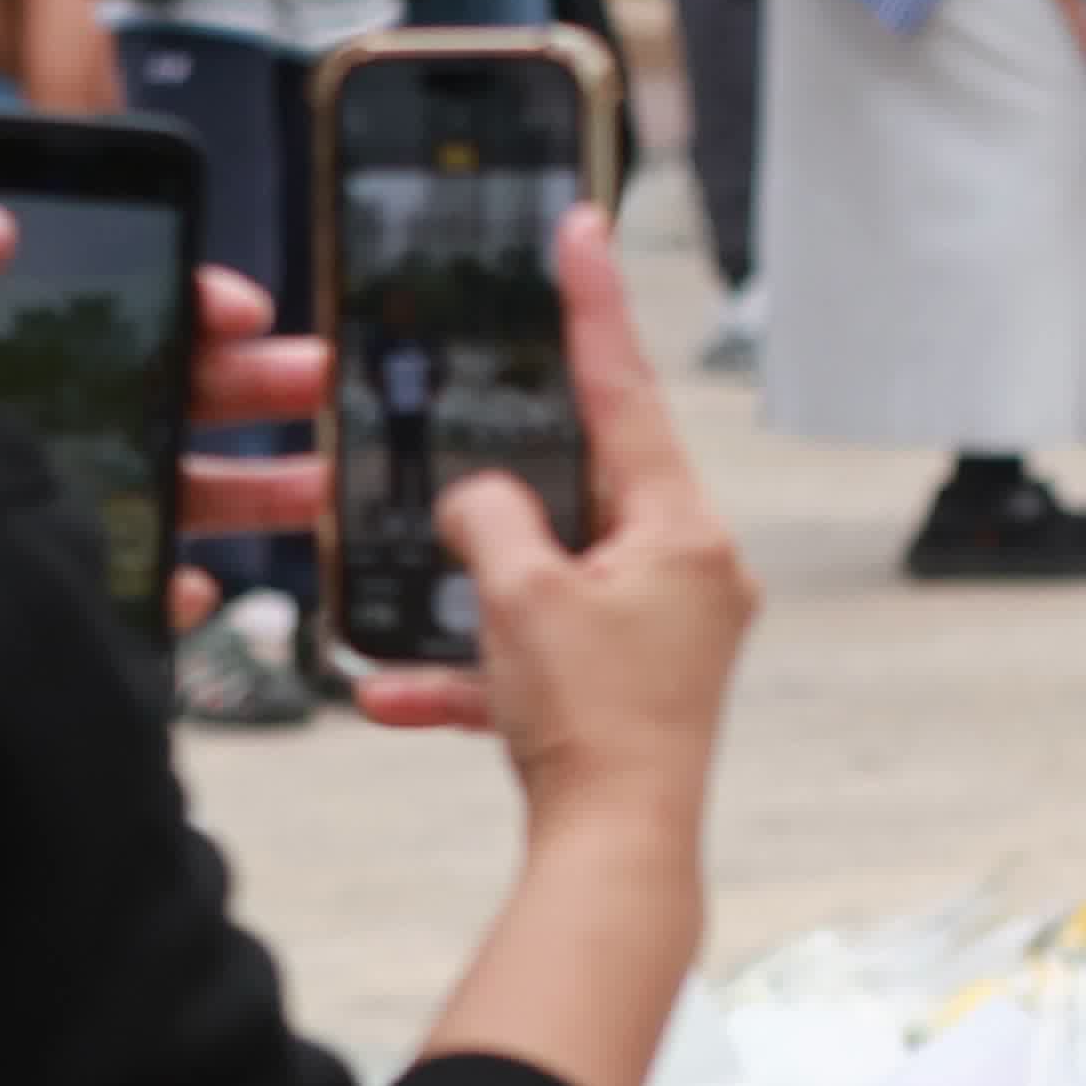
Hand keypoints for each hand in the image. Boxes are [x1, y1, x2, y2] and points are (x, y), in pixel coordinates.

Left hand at [0, 228, 334, 563]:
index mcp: (3, 358)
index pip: (118, 318)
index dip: (189, 305)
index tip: (240, 309)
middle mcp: (38, 430)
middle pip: (165, 403)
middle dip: (250, 390)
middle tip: (312, 381)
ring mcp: (46, 510)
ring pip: (170, 494)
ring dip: (245, 488)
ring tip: (310, 485)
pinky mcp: (44, 588)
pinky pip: (126, 590)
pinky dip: (170, 590)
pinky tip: (196, 584)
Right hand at [350, 206, 753, 822]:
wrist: (615, 855)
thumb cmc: (592, 725)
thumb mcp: (521, 596)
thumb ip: (489, 517)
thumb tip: (480, 500)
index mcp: (683, 529)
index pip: (627, 389)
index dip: (594, 304)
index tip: (584, 229)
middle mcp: (691, 572)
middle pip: (588, 490)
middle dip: (515, 487)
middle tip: (474, 431)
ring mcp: (668, 634)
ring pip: (555, 579)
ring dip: (482, 597)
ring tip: (428, 598)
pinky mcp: (632, 690)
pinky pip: (542, 658)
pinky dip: (477, 671)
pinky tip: (394, 693)